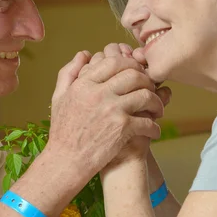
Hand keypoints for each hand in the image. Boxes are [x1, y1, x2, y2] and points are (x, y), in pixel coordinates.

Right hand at [47, 46, 163, 182]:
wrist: (66, 161)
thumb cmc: (63, 131)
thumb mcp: (59, 97)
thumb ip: (69, 72)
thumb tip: (85, 54)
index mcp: (84, 84)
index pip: (113, 62)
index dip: (129, 65)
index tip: (135, 73)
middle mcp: (98, 94)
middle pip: (134, 74)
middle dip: (146, 80)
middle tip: (150, 89)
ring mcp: (112, 110)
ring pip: (145, 95)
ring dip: (156, 102)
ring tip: (157, 110)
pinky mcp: (122, 129)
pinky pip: (147, 121)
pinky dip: (154, 126)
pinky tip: (153, 130)